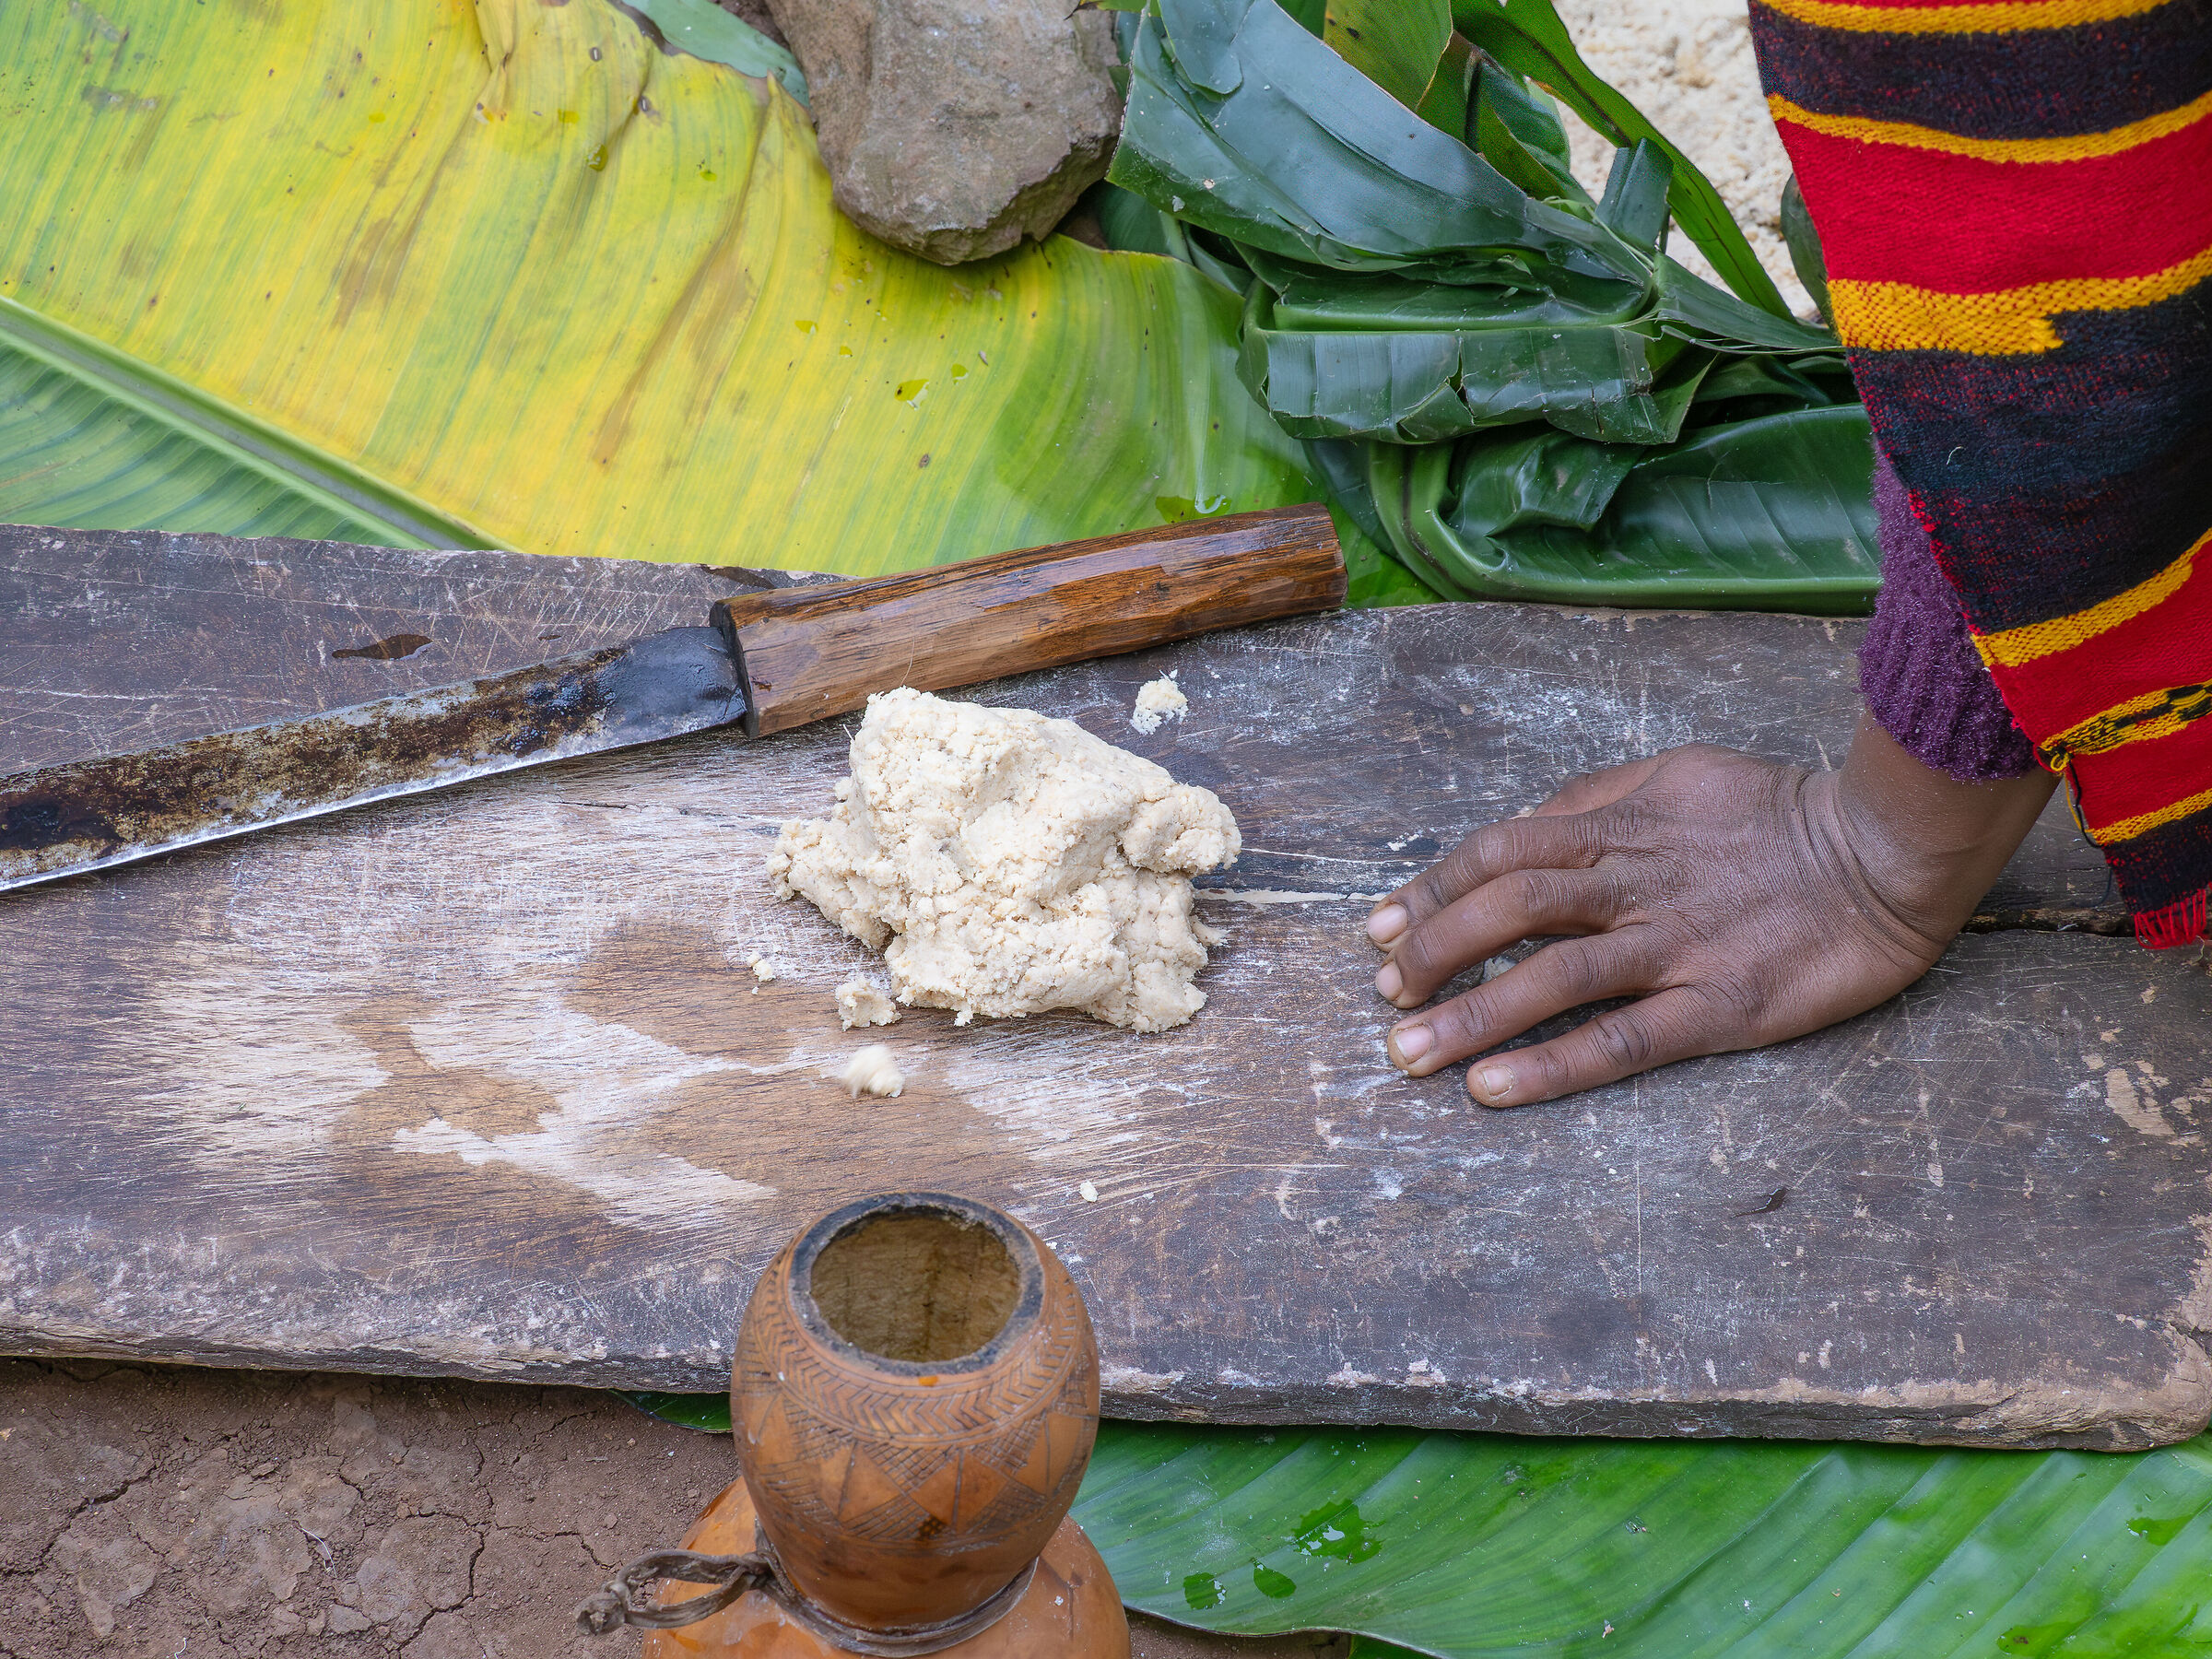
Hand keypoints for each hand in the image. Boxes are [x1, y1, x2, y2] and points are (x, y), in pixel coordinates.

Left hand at [1366, 715, 2056, 1105]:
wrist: (1890, 850)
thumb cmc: (1781, 812)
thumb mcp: (1679, 773)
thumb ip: (1597, 796)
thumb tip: (1524, 822)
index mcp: (1620, 826)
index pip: (1499, 851)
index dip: (1432, 889)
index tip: (1379, 927)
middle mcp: (1634, 885)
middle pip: (1508, 909)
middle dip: (1432, 951)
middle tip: (1385, 996)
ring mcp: (1675, 947)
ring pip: (1551, 978)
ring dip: (1469, 1016)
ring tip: (1408, 1055)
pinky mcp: (1720, 1007)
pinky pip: (1622, 1039)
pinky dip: (1550, 1065)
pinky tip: (1491, 1088)